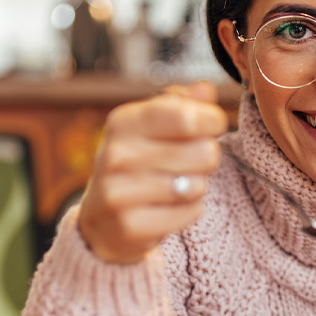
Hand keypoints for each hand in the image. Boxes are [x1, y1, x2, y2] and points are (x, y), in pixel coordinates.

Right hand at [77, 81, 227, 263]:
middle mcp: (116, 155)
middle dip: (208, 158)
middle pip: (203, 152)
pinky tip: (170, 207)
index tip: (213, 125)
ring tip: (177, 185)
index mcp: (123, 122)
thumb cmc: (136, 164)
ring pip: (198, 185)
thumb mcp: (151, 126)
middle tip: (191, 162)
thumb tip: (206, 90)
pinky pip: (190, 213)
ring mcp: (119, 193)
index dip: (212, 120)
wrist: (101, 219)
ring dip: (197, 186)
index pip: (185, 115)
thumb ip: (181, 104)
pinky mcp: (130, 226)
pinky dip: (189, 210)